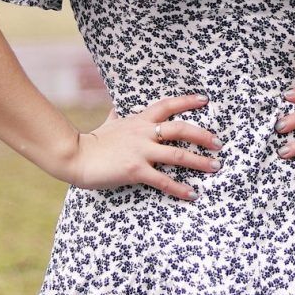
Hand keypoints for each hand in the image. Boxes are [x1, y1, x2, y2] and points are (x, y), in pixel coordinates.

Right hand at [57, 92, 221, 201]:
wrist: (75, 156)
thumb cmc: (92, 142)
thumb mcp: (108, 124)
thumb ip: (115, 116)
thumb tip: (115, 108)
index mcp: (139, 120)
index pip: (167, 105)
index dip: (187, 101)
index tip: (205, 100)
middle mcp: (143, 133)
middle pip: (181, 129)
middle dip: (203, 135)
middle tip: (219, 143)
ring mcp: (140, 151)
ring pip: (178, 154)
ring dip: (200, 162)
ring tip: (215, 167)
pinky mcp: (135, 170)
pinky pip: (163, 180)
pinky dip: (180, 188)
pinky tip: (193, 194)